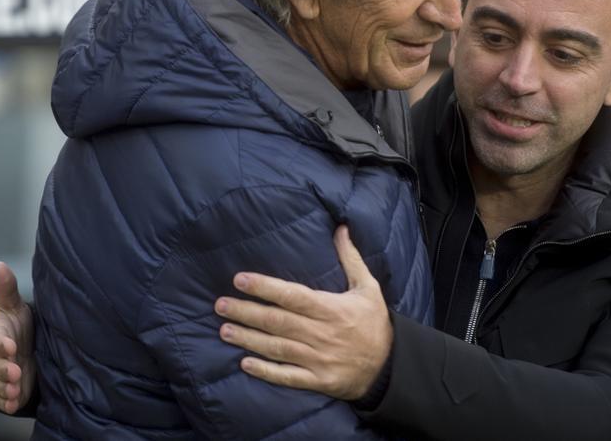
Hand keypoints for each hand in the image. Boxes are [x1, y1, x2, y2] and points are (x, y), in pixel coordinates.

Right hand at [0, 261, 34, 413]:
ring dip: (6, 387)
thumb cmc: (14, 323)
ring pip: (0, 382)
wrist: (19, 344)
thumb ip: (6, 287)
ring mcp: (1, 372)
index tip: (10, 345)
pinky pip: (3, 397)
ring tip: (15, 391)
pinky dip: (7, 402)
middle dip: (5, 369)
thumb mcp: (12, 305)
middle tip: (16, 372)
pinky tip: (13, 405)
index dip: (2, 343)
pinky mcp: (8, 387)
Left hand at [214, 225, 391, 399]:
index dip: (265, 287)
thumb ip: (350, 258)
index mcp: (331, 309)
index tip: (240, 280)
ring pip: (278, 348)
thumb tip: (340, 228)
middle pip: (278, 321)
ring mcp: (319, 359)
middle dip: (247, 312)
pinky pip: (288, 377)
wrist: (390, 366)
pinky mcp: (318, 381)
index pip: (292, 295)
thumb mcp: (368, 287)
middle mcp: (322, 334)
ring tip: (224, 330)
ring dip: (249, 339)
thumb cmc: (375, 322)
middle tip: (220, 305)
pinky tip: (245, 364)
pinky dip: (267, 372)